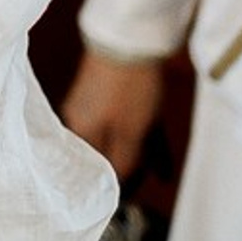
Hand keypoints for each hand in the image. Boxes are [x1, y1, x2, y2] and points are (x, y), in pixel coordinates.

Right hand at [61, 48, 163, 180]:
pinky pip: (125, 123)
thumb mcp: (130, 137)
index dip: (113, 187)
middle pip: (104, 155)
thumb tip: (119, 189)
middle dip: (128, 171)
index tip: (131, 200)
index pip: (92, 171)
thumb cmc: (128, 91)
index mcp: (79, 132)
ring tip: (162, 172)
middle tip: (148, 183)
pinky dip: (142, 139)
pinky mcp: (109, 91)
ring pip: (118, 138)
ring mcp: (94, 103)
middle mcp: (80, 119)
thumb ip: (123, 165)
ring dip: (140, 156)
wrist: (129, 40)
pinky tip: (161, 155)